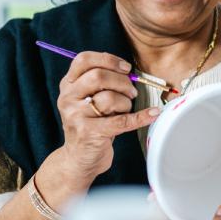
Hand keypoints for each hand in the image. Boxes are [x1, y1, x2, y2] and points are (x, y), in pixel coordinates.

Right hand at [55, 51, 158, 179]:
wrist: (78, 159)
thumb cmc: (90, 124)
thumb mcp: (87, 99)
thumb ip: (100, 82)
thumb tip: (128, 70)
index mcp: (68, 86)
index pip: (83, 60)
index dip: (108, 60)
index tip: (125, 68)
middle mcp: (68, 98)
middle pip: (98, 76)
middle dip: (122, 82)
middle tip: (132, 92)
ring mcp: (76, 116)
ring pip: (109, 97)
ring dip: (126, 103)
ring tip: (125, 110)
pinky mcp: (89, 133)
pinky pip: (121, 121)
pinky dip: (141, 116)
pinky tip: (153, 113)